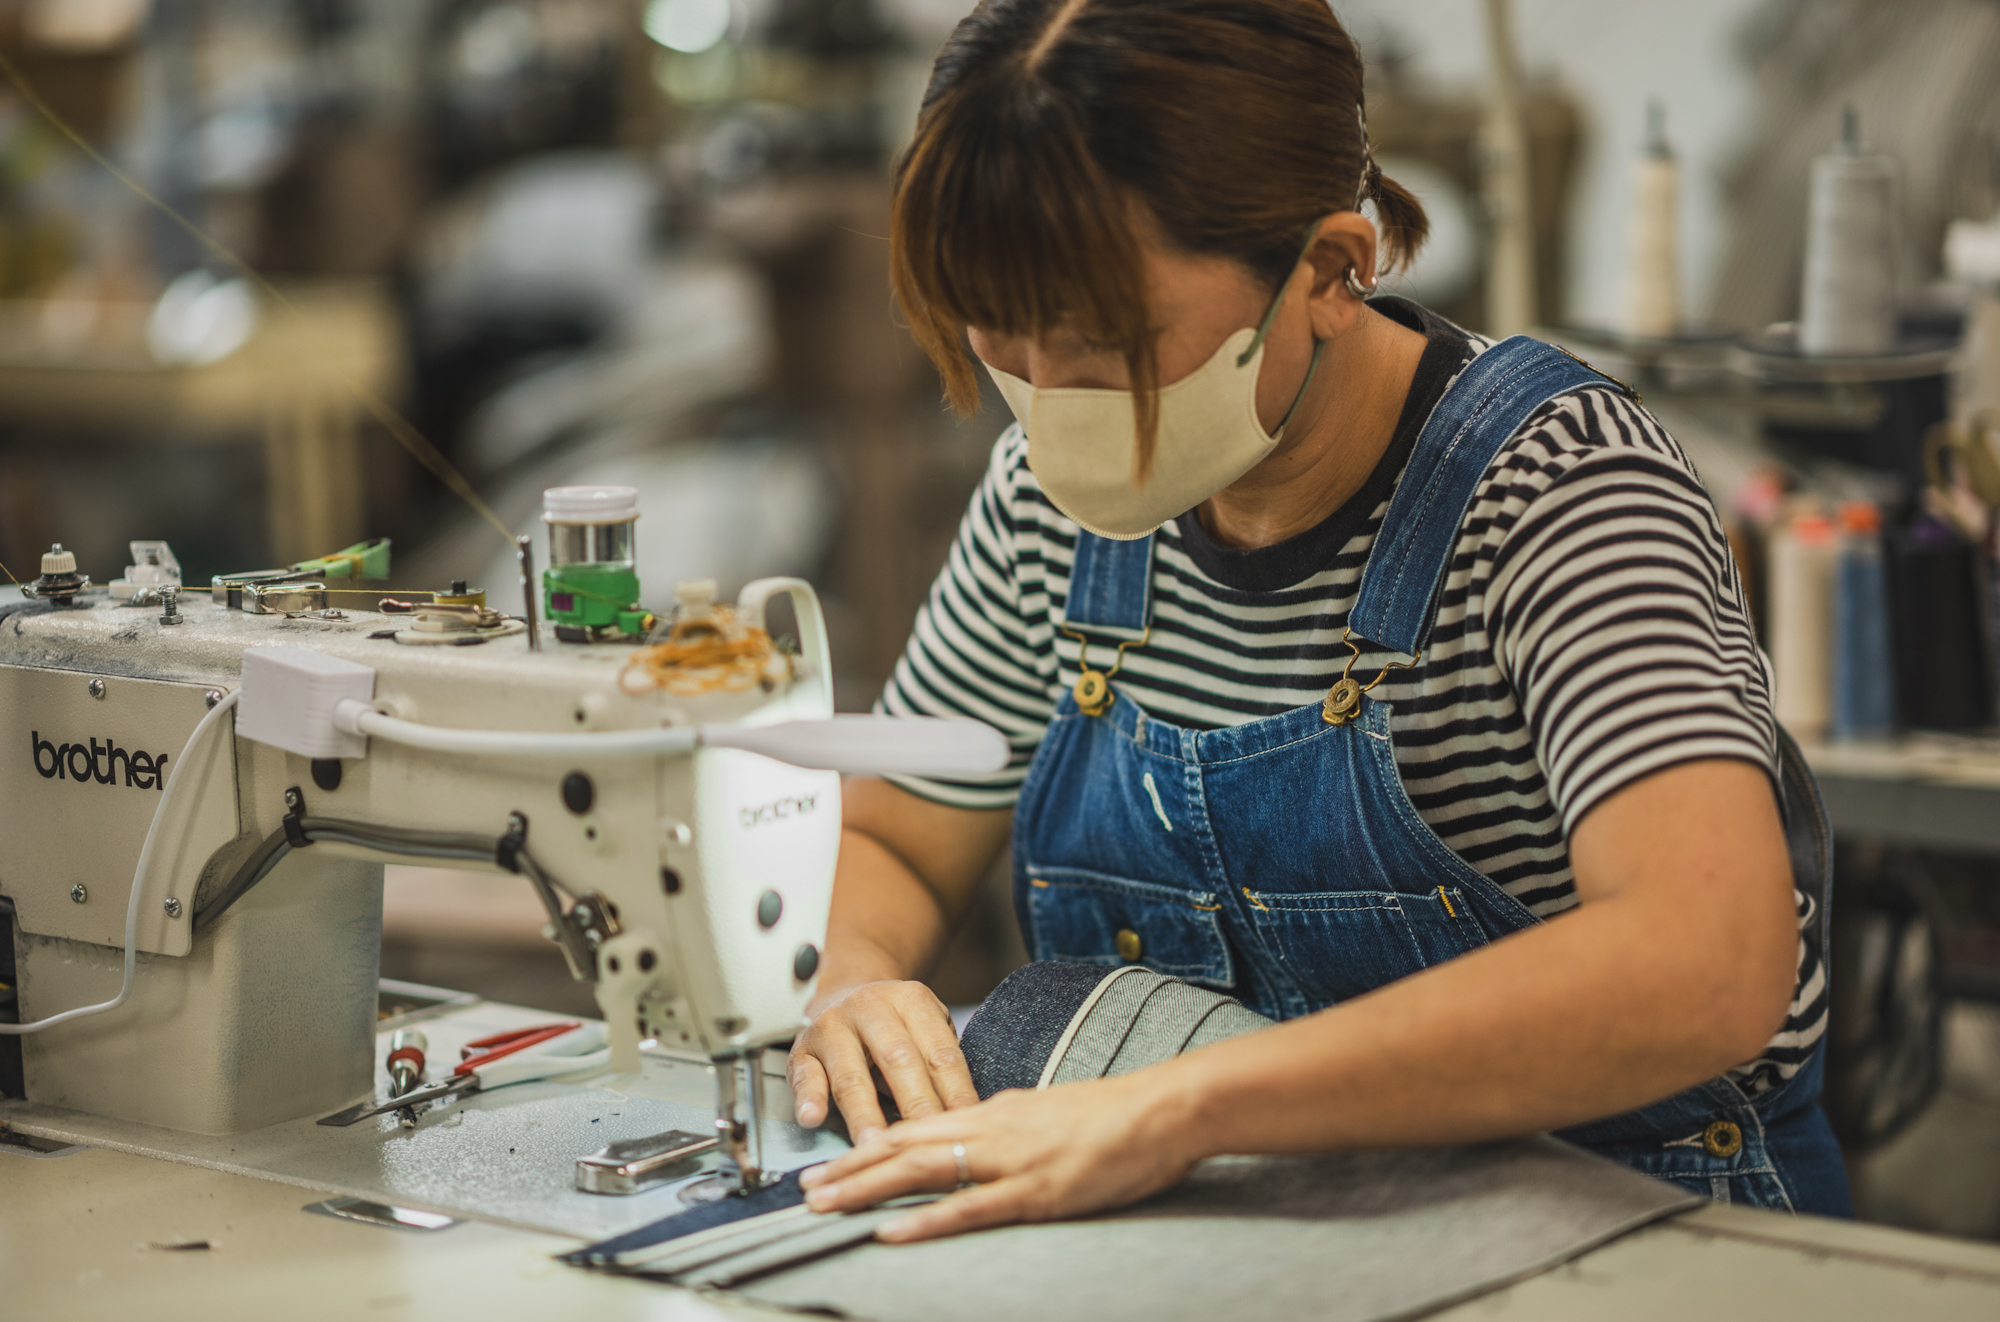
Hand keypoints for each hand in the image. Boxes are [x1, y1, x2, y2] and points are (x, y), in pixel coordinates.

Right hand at [788, 980, 978, 1139]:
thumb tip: (967, 1116)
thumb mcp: (925, 1028)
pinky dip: (809, 1099)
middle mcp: (871, 1008)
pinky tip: (813, 1119)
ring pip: (851, 1075)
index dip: (955, 1093)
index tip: (966, 1126)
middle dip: (915, 1106)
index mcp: (911, 1000)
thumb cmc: (894, 1026)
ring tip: (874, 1145)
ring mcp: (833, 1027)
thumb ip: (941, 1063)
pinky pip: (805, 1076)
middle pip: (898, 1061)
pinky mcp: (802, 1049)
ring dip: (864, 1114)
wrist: (843, 992)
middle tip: (926, 1142)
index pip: (939, 1053)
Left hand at [799, 1071, 1202, 1241]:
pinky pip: (969, 1207)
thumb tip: (977, 1140)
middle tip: (805, 1190)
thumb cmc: (1114, 1116)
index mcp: (995, 1111)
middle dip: (850, 1169)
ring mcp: (1010, 1160)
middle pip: (904, 1146)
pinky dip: (925, 1220)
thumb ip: (1008, 1128)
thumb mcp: (1047, 1114)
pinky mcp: (1035, 1190)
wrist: (1163, 1109)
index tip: (832, 1161)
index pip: (918, 1126)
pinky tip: (891, 1230)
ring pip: (922, 1171)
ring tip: (825, 1205)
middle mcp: (992, 1128)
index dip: (870, 1145)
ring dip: (867, 1189)